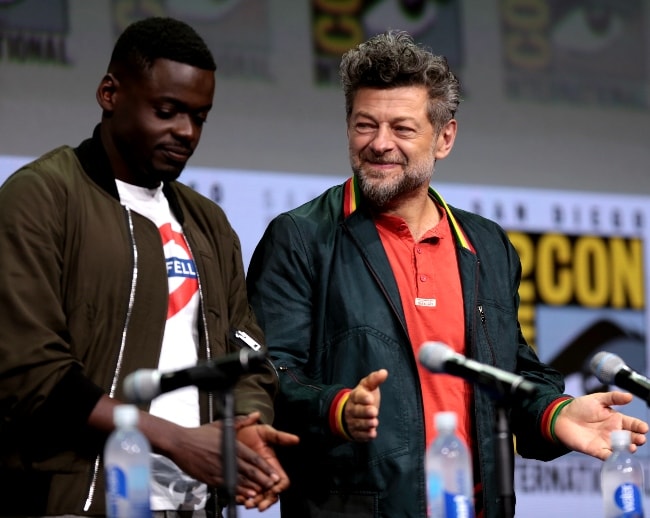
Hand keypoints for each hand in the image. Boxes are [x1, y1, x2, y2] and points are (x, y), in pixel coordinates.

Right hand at [163, 413, 285, 498]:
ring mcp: (219, 469)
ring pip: (239, 480)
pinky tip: (245, 494)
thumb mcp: (222, 424)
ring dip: (252, 487)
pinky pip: (227, 485)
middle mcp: (227, 457)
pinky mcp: (210, 477)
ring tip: (262, 491)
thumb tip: (256, 415)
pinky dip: (237, 490)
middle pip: (249, 471)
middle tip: (273, 484)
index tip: (274, 472)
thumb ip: (241, 421)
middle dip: (263, 479)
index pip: (253, 457)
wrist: (180, 442)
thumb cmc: (200, 433)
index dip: (265, 467)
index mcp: (232, 445)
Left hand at [235, 422, 299, 510]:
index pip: (282, 482)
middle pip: (270, 493)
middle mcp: (265, 475)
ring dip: (254, 501)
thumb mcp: (267, 432)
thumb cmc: (253, 432)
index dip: (279, 488)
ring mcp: (254, 478)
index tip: (274, 490)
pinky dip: (242, 498)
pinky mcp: (242, 480)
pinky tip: (239, 498)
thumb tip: (295, 439)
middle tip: (258, 504)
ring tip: (247, 503)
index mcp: (274, 466)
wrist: (237, 432)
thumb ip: (280, 437)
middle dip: (265, 500)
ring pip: (258, 496)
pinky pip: (244, 493)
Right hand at [344, 369, 388, 441]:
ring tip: (374, 423)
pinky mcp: (355, 432)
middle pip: (356, 411)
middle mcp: (352, 409)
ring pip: (358, 423)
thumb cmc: (364, 397)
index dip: (363, 398)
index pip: (357, 396)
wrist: (351, 412)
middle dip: (365, 412)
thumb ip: (375, 379)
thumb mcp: (368, 386)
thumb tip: (384, 372)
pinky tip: (372, 434)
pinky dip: (365, 435)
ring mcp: (352, 421)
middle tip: (374, 411)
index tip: (370, 399)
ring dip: (366, 424)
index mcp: (355, 396)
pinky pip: (359, 435)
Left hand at [553, 391, 648, 459]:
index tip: (643, 428)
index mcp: (616, 420)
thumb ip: (613, 397)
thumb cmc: (580, 407)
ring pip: (622, 449)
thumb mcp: (597, 399)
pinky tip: (617, 457)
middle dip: (638, 439)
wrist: (561, 417)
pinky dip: (613, 458)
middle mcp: (614, 433)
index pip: (633, 424)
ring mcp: (606, 442)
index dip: (639, 426)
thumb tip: (630, 396)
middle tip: (640, 439)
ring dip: (628, 449)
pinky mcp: (596, 450)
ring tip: (631, 447)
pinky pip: (607, 456)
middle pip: (631, 438)